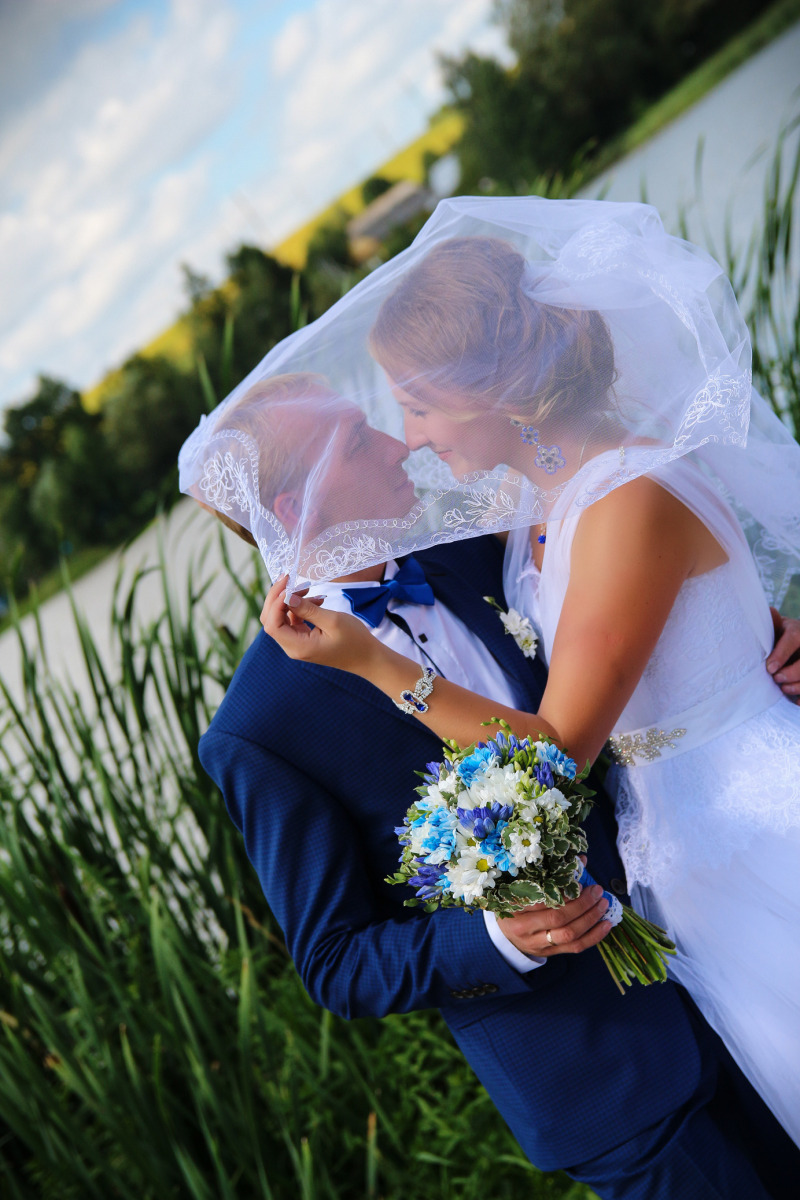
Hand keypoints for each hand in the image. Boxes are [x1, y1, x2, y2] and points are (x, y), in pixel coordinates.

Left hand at [260, 574, 376, 671]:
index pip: (272, 624)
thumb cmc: (354, 641)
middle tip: (289, 579)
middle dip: (277, 598)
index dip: (275, 602)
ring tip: (309, 589)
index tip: (289, 586)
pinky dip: (300, 607)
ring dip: (290, 601)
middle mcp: (293, 647)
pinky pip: (293, 620)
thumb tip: (288, 596)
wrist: (368, 657)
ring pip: (281, 618)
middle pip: (271, 620)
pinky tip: (316, 601)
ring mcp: (297, 644)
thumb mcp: (333, 621)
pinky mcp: (303, 639)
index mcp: (298, 647)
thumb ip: (308, 609)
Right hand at [496, 860, 611, 958]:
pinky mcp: (548, 953)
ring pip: (568, 934)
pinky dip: (593, 936)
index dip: (564, 893)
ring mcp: (536, 944)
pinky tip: (605, 925)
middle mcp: (523, 928)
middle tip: (597, 892)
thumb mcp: (523, 887)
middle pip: (558, 918)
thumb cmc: (516, 903)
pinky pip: (575, 947)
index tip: (580, 884)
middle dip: (582, 904)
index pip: (541, 901)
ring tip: (603, 905)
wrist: (506, 933)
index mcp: (514, 907)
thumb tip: (581, 860)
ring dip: (590, 919)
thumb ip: (550, 875)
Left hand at [768, 608, 799, 701]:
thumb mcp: (778, 625)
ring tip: (784, 689)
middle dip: (792, 672)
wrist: (797, 638)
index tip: (770, 668)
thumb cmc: (782, 633)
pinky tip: (797, 701)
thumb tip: (768, 611)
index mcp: (799, 630)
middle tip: (777, 679)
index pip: (793, 638)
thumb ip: (772, 621)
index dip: (781, 654)